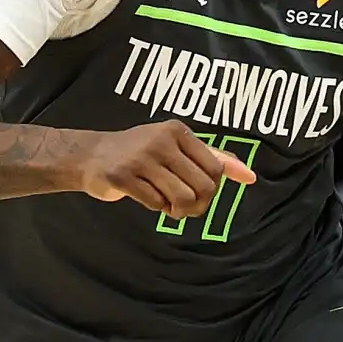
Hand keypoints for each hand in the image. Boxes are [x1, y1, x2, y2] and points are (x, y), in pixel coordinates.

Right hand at [81, 121, 255, 217]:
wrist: (91, 156)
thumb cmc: (140, 153)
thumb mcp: (177, 147)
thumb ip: (214, 159)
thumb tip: (251, 176)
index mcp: (178, 131)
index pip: (215, 169)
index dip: (211, 188)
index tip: (197, 190)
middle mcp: (161, 141)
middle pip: (202, 187)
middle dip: (196, 205)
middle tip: (182, 205)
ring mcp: (140, 158)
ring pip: (182, 198)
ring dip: (177, 209)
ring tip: (167, 203)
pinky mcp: (122, 176)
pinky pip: (156, 204)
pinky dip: (156, 208)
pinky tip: (148, 198)